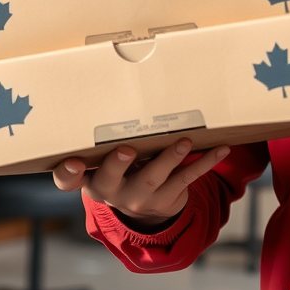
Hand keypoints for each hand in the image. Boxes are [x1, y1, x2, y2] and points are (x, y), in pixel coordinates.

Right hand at [53, 139, 229, 229]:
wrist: (147, 210)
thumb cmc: (126, 169)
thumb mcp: (110, 158)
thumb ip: (110, 134)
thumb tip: (126, 79)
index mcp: (92, 177)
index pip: (69, 179)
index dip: (68, 173)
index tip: (73, 162)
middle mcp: (112, 191)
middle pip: (109, 179)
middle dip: (117, 165)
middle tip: (126, 150)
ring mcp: (139, 198)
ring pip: (153, 179)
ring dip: (168, 158)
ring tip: (182, 142)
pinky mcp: (167, 199)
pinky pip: (187, 178)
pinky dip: (205, 161)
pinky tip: (221, 149)